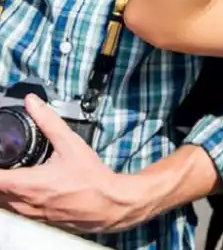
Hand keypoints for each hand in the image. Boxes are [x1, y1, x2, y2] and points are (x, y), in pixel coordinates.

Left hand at [0, 95, 148, 232]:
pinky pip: (16, 210)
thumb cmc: (91, 178)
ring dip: (5, 188)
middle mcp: (23, 203)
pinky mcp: (37, 220)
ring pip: (3, 203)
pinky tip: (27, 188)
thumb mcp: (70, 144)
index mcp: (27, 184)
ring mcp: (29, 214)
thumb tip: (32, 103)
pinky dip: (14, 199)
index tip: (2, 155)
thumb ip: (48, 121)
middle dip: (1, 176)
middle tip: (9, 163)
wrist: (110, 203)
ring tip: (15, 173)